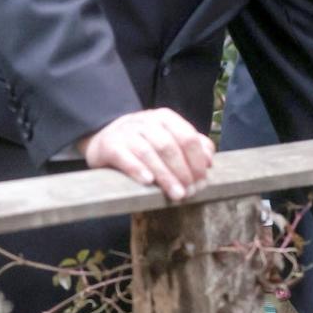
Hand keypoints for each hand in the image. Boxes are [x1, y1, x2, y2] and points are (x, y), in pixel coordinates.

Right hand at [78, 108, 215, 200]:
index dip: (197, 161)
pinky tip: (148, 182)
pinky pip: (125, 157)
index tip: (202, 181)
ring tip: (176, 194)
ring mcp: (127, 132)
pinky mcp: (110, 145)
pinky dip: (138, 169)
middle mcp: (146, 122)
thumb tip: (209, 161)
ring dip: (165, 176)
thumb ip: (191, 146)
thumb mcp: (168, 137)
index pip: (187, 137)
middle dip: (183, 171)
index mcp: (165, 118)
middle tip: (190, 192)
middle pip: (170, 146)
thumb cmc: (144, 141)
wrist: (104, 137)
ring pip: (149, 153)